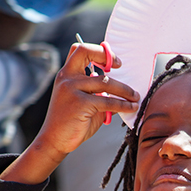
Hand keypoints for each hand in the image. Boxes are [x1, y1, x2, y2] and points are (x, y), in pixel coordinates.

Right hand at [37, 41, 139, 157]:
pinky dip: (123, 104)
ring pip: (105, 81)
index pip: (79, 50)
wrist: (55, 141)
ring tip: (135, 97)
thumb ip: (99, 93)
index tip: (114, 63)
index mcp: (66, 74)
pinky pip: (108, 101)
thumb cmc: (72, 122)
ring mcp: (72, 89)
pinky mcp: (80, 103)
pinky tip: (131, 108)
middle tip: (123, 68)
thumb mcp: (86, 103)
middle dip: (107, 56)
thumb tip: (124, 92)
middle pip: (87, 53)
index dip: (98, 51)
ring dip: (125, 89)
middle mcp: (67, 78)